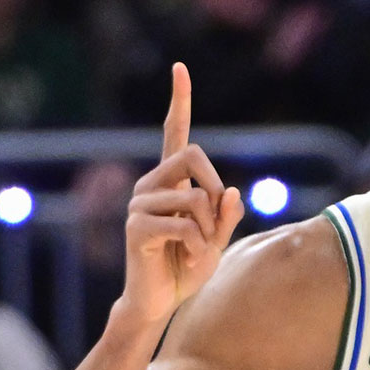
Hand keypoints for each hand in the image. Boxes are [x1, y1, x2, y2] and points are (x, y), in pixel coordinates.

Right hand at [117, 63, 243, 327]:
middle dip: (216, 190)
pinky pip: (184, 225)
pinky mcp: (137, 227)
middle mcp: (151, 183)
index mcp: (172, 181)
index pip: (174, 133)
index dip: (179, 100)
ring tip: (198, 252)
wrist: (159, 302)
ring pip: (194, 198)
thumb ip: (227, 216)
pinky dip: (198, 246)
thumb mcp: (219, 240)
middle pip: (193, 155)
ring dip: (208, 231)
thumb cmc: (188, 268)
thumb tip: (232, 192)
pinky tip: (188, 260)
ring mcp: (140, 203)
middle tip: (214, 225)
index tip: (179, 67)